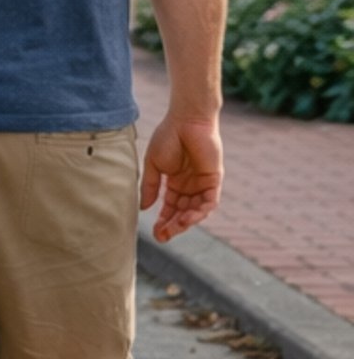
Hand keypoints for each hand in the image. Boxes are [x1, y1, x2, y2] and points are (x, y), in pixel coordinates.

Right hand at [142, 113, 222, 240]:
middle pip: (182, 212)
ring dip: (185, 222)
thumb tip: (144, 207)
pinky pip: (209, 202)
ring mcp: (202, 184)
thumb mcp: (153, 164)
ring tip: (173, 229)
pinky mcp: (214, 180)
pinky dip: (199, 212)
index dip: (162, 220)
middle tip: (162, 237)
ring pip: (196, 210)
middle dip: (172, 226)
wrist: (186, 120)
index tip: (153, 233)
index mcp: (174, 182)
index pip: (170, 207)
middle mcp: (189, 186)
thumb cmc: (167, 137)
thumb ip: (150, 186)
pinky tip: (186, 218)